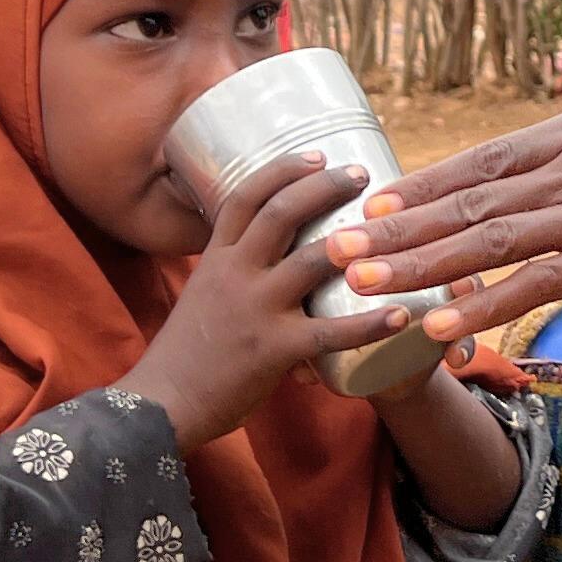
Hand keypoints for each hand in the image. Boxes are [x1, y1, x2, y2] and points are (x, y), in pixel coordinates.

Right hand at [127, 151, 418, 445]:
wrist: (161, 406)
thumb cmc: (186, 356)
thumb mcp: (203, 298)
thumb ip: (236, 276)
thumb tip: (274, 263)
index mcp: (215, 260)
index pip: (245, 197)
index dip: (282, 170)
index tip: (316, 154)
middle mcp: (234, 274)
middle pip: (282, 213)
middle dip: (324, 187)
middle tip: (359, 173)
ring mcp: (255, 309)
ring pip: (312, 260)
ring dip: (355, 241)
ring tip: (388, 230)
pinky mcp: (273, 349)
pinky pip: (332, 332)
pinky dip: (370, 323)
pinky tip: (400, 315)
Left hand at [332, 97, 561, 338]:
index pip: (482, 163)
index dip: (422, 186)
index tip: (374, 202)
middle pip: (465, 203)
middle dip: (395, 229)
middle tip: (335, 247)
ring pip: (483, 245)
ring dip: (416, 268)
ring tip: (362, 286)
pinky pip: (532, 287)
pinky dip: (481, 307)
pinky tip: (440, 327)